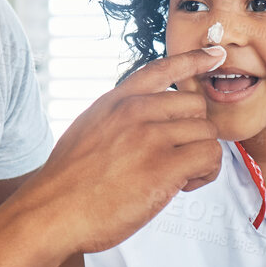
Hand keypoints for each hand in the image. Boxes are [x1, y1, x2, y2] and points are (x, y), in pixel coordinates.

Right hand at [22, 47, 226, 254]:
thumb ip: (117, 120)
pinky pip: (210, 156)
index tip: (214, 55)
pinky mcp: (163, 165)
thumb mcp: (87, 131)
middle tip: (177, 160)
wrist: (51, 211)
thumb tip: (145, 124)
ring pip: (207, 132)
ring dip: (201, 158)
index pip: (162, 69)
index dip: (193, 59)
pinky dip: (206, 173)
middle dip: (195, 134)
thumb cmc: (68, 184)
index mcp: (116, 102)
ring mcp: (150, 136)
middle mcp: (134, 111)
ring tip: (177, 178)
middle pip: (195, 105)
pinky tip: (184, 186)